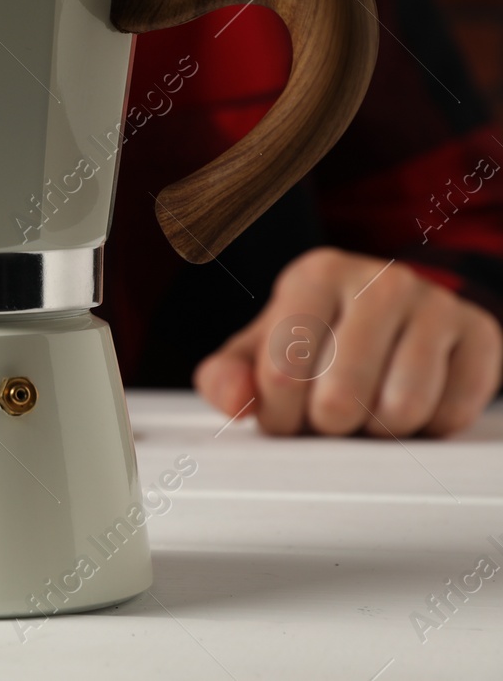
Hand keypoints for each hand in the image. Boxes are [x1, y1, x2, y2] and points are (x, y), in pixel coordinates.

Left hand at [194, 248, 501, 436]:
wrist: (395, 318)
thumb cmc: (316, 338)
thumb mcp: (259, 350)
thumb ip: (226, 377)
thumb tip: (234, 402)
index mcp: (317, 275)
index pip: (283, 372)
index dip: (279, 415)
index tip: (284, 415)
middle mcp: (380, 280)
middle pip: (340, 397)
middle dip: (327, 426)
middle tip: (328, 417)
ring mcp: (436, 304)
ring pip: (401, 410)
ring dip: (377, 430)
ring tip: (367, 409)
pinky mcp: (480, 335)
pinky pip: (451, 414)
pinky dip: (426, 428)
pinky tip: (409, 403)